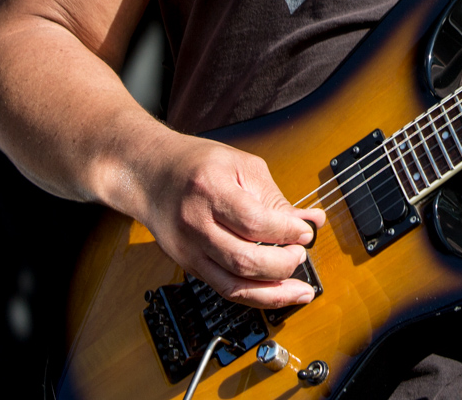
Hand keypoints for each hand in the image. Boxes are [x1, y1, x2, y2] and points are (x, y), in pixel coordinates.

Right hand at [136, 134, 325, 308]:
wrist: (149, 175)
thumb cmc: (197, 164)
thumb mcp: (241, 166)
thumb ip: (276, 198)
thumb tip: (311, 221)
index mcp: (210, 189)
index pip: (253, 221)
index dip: (286, 231)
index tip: (306, 232)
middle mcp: (196, 224)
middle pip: (243, 260)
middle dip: (282, 265)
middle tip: (300, 254)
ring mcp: (189, 250)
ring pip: (234, 286)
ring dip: (274, 293)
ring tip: (300, 287)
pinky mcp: (189, 266)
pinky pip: (225, 290)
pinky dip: (255, 297)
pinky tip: (278, 294)